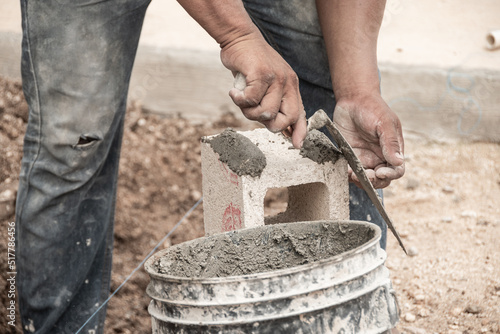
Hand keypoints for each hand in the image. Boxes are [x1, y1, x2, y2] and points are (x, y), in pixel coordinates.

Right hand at [220, 33, 306, 147]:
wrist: (240, 38)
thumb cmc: (250, 63)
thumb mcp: (268, 82)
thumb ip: (271, 100)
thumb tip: (273, 124)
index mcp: (291, 86)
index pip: (300, 113)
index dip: (299, 131)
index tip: (296, 144)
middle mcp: (287, 83)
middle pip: (285, 118)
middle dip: (268, 124)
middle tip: (253, 113)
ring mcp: (276, 78)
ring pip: (266, 112)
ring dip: (249, 112)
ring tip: (241, 99)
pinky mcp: (261, 74)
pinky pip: (251, 100)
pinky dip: (239, 100)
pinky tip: (234, 92)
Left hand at [333, 94, 404, 188]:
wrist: (352, 99)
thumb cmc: (372, 108)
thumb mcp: (384, 123)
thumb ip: (390, 143)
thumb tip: (399, 162)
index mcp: (392, 150)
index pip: (396, 170)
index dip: (390, 175)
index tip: (380, 172)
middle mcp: (379, 156)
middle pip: (381, 179)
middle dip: (373, 181)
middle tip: (364, 175)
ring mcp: (363, 157)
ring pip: (364, 178)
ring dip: (359, 180)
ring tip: (352, 174)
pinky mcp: (349, 156)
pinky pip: (349, 170)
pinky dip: (347, 174)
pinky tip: (344, 169)